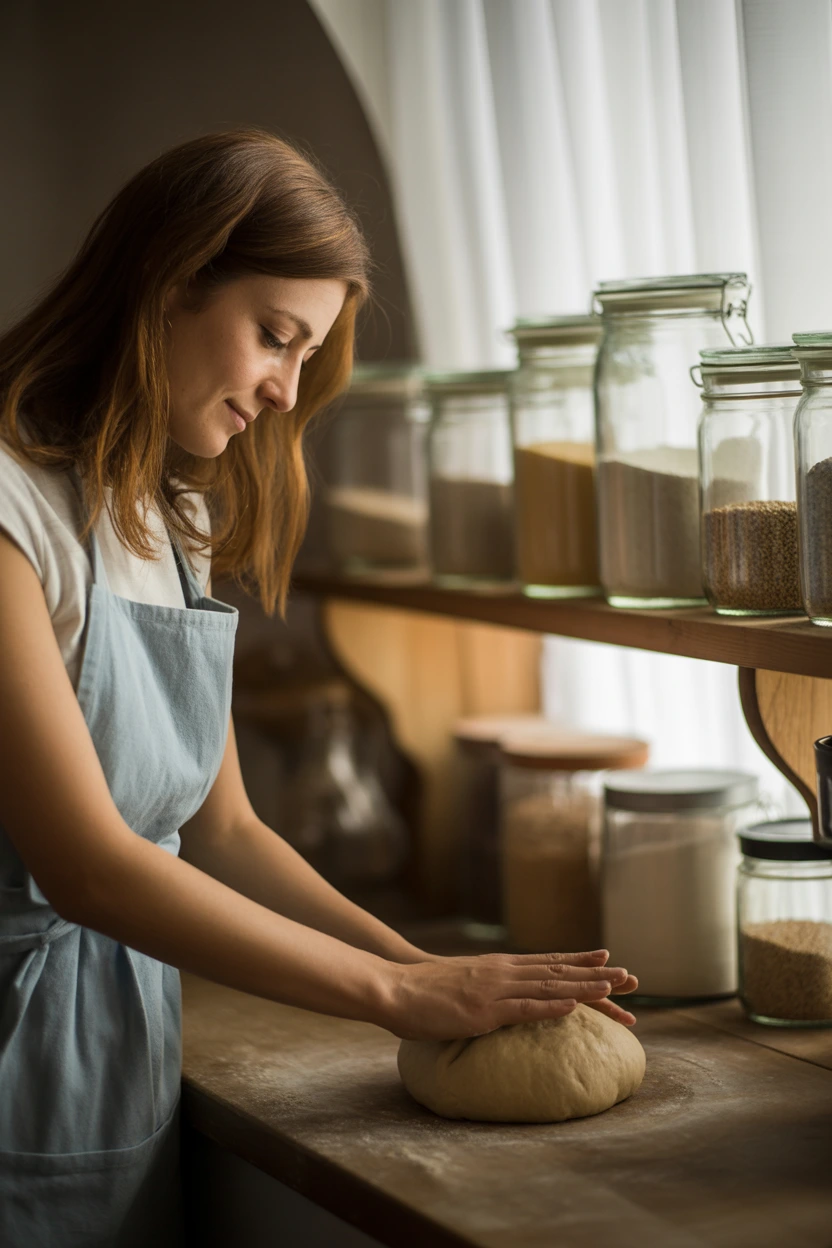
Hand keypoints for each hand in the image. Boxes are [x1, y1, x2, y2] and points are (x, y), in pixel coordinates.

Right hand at [380, 948, 637, 1040]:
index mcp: (499, 967)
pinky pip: (524, 1008)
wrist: (393, 986)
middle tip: (632, 978)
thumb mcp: (460, 984)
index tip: (609, 958)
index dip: (580, 960)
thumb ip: (483, 989)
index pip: (548, 962)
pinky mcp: (484, 1010)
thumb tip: (495, 1000)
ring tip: (616, 987)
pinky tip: (574, 1005)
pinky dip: (551, 1005)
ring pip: (549, 986)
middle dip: (597, 975)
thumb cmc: (422, 991)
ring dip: (585, 986)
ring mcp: (495, 990)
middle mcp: (503, 972)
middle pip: (559, 972)